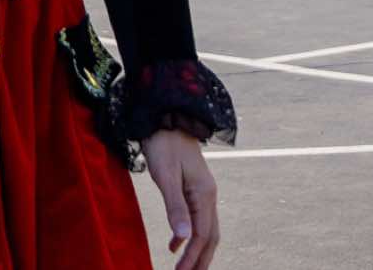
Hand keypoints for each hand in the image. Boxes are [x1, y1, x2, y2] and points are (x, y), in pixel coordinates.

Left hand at [142, 128, 218, 269]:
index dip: (192, 257)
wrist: (166, 117)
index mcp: (204, 194)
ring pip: (206, 229)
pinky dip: (190, 235)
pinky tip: (175, 245)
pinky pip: (198, 218)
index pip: (201, 235)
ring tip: (186, 269)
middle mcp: (209, 195)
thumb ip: (175, 207)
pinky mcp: (195, 187)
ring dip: (197, 250)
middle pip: (209, 236)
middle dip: (200, 260)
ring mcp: (204, 191)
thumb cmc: (163, 144)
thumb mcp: (166, 176)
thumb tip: (182, 239)